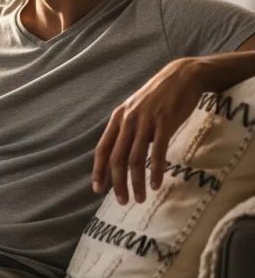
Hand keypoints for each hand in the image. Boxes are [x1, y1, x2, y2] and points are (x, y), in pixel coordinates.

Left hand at [93, 58, 206, 204]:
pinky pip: (157, 151)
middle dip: (117, 183)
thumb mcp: (136, 111)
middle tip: (123, 201)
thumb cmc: (158, 97)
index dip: (98, 171)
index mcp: (117, 119)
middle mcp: (127, 121)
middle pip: (117, 158)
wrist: (181, 76)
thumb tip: (123, 157)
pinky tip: (157, 184)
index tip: (97, 189)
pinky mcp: (164, 123)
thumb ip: (128, 131)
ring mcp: (145, 121)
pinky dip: (156, 170)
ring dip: (136, 182)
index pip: (102, 149)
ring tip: (140, 198)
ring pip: (135, 158)